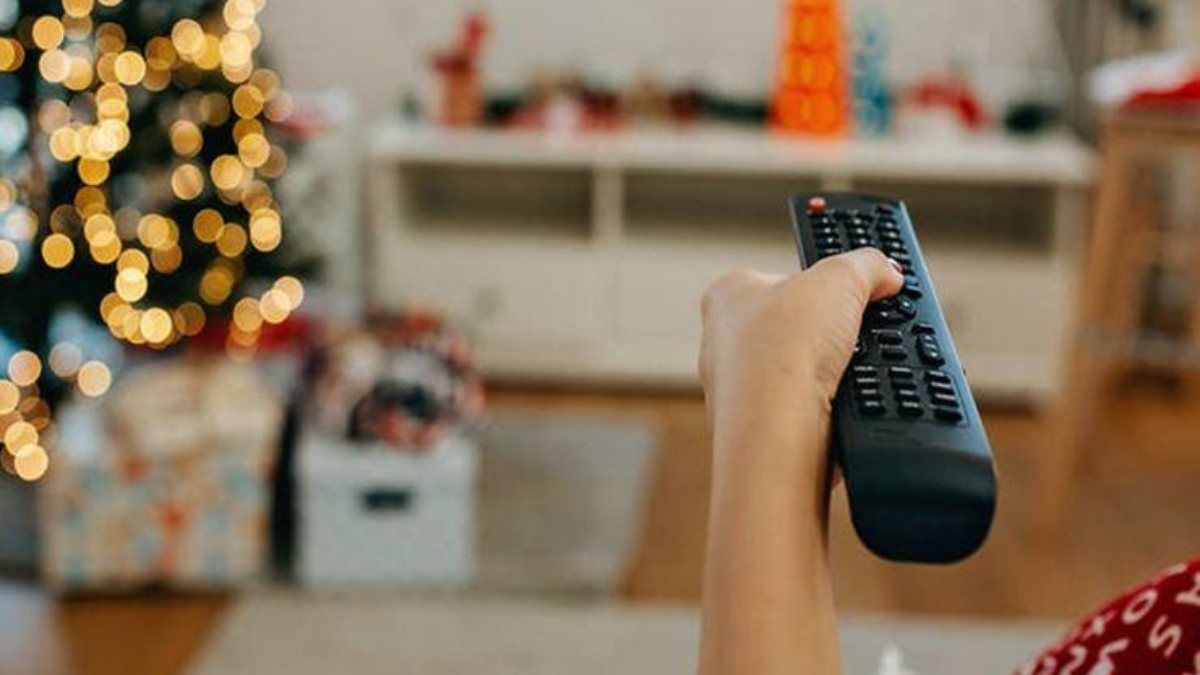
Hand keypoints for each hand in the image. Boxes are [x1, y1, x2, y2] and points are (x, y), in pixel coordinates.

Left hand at [699, 249, 903, 457]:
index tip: (857, 285)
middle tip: (859, 329)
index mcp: (727, 295)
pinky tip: (841, 401)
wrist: (777, 432)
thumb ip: (866, 265)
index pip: (783, 274)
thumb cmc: (782, 353)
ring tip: (851, 370)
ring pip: (803, 369)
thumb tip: (885, 271)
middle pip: (797, 324)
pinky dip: (831, 404)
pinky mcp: (763, 425)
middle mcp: (724, 342)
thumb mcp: (841, 279)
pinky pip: (807, 406)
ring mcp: (741, 388)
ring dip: (834, 370)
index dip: (824, 280)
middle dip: (832, 329)